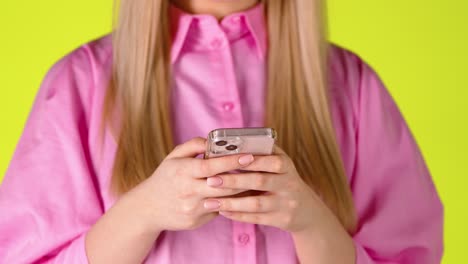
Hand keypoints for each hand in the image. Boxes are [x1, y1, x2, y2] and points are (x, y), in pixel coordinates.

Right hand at [125, 137, 254, 232]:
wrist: (148, 208)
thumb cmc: (165, 178)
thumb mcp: (173, 157)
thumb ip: (193, 145)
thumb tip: (213, 140)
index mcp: (183, 171)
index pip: (211, 165)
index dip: (231, 161)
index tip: (249, 156)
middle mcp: (187, 190)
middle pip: (222, 185)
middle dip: (244, 178)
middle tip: (261, 170)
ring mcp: (191, 208)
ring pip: (224, 200)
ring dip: (242, 192)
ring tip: (257, 182)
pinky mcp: (195, 221)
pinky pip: (219, 211)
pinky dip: (231, 204)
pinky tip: (243, 197)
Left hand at [202, 145, 332, 233]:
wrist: (307, 210)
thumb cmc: (285, 180)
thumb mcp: (282, 163)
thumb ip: (264, 152)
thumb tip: (236, 140)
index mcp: (287, 166)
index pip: (269, 161)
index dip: (249, 161)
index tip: (226, 159)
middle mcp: (288, 184)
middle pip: (259, 181)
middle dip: (233, 181)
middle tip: (210, 180)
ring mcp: (286, 203)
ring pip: (256, 203)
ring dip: (231, 202)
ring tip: (210, 201)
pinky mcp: (281, 220)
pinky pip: (256, 218)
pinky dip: (237, 215)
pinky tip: (222, 211)